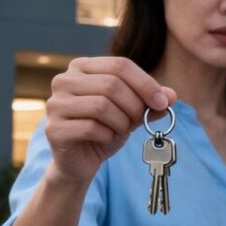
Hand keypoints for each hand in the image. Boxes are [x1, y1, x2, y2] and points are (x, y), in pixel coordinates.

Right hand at [45, 57, 174, 184]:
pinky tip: (105, 138)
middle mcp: (64, 80)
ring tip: (120, 129)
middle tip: (138, 121)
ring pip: (102, 106)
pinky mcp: (53, 128)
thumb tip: (171, 96)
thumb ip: (150, 101)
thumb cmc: (105, 128)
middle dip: (134, 106)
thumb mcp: (132, 111)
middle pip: (111, 84)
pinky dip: (107, 135)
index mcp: (82, 67)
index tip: (162, 102)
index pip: (120, 65)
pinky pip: (90, 128)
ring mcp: (55, 104)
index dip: (145, 83)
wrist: (81, 160)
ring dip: (121, 122)